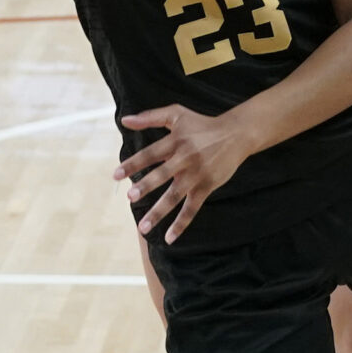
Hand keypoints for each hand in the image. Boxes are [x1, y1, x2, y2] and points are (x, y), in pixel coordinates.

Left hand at [115, 104, 254, 241]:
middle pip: (162, 174)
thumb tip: (125, 120)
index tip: (115, 175)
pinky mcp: (207, 186)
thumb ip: (150, 117)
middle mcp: (185, 158)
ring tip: (143, 227)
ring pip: (175, 195)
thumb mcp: (176, 114)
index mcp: (175, 141)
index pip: (150, 154)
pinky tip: (170, 238)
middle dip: (146, 186)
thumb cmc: (202, 124)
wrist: (235, 135)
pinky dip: (181, 223)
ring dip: (159, 212)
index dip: (133, 164)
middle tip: (130, 196)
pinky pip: (192, 208)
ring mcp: (196, 174)